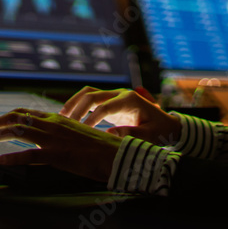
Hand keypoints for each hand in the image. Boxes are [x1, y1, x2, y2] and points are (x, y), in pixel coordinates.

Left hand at [0, 108, 121, 182]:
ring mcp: (55, 139)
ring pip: (18, 132)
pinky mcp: (59, 155)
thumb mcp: (74, 134)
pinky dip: (14, 157)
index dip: (2, 118)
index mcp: (55, 119)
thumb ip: (57, 133)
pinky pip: (32, 155)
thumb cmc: (98, 148)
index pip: (22, 112)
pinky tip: (2, 160)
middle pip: (15, 118)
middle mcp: (52, 124)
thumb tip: (41, 135)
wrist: (119, 154)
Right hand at [60, 87, 181, 146]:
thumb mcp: (150, 135)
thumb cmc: (160, 131)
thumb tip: (109, 134)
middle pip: (91, 95)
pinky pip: (90, 100)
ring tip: (60, 118)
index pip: (104, 107)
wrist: (167, 124)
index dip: (91, 119)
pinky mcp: (110, 102)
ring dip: (74, 104)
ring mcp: (114, 96)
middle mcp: (119, 94)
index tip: (81, 131)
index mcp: (129, 100)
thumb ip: (132, 134)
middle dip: (77, 109)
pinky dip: (78, 106)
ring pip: (88, 93)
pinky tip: (68, 118)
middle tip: (65, 124)